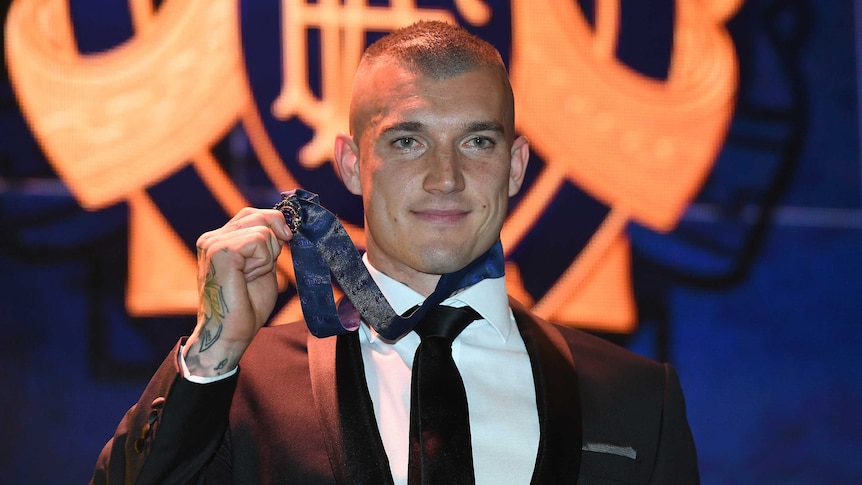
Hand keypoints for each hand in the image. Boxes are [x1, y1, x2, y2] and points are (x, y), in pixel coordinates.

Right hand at [184, 208, 292, 376]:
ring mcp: (214, 243)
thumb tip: (285, 224)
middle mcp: (212, 238)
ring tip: (249, 277)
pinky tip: (247, 278)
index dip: (274, 224)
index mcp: (218, 241)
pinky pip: (259, 240)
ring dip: (267, 257)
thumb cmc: (247, 306)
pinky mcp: (221, 250)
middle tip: (262, 270)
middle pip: (259, 216)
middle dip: (274, 242)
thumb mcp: (262, 266)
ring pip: (263, 229)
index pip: (252, 214)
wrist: (230, 334)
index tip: (285, 241)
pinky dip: (262, 261)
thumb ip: (267, 244)